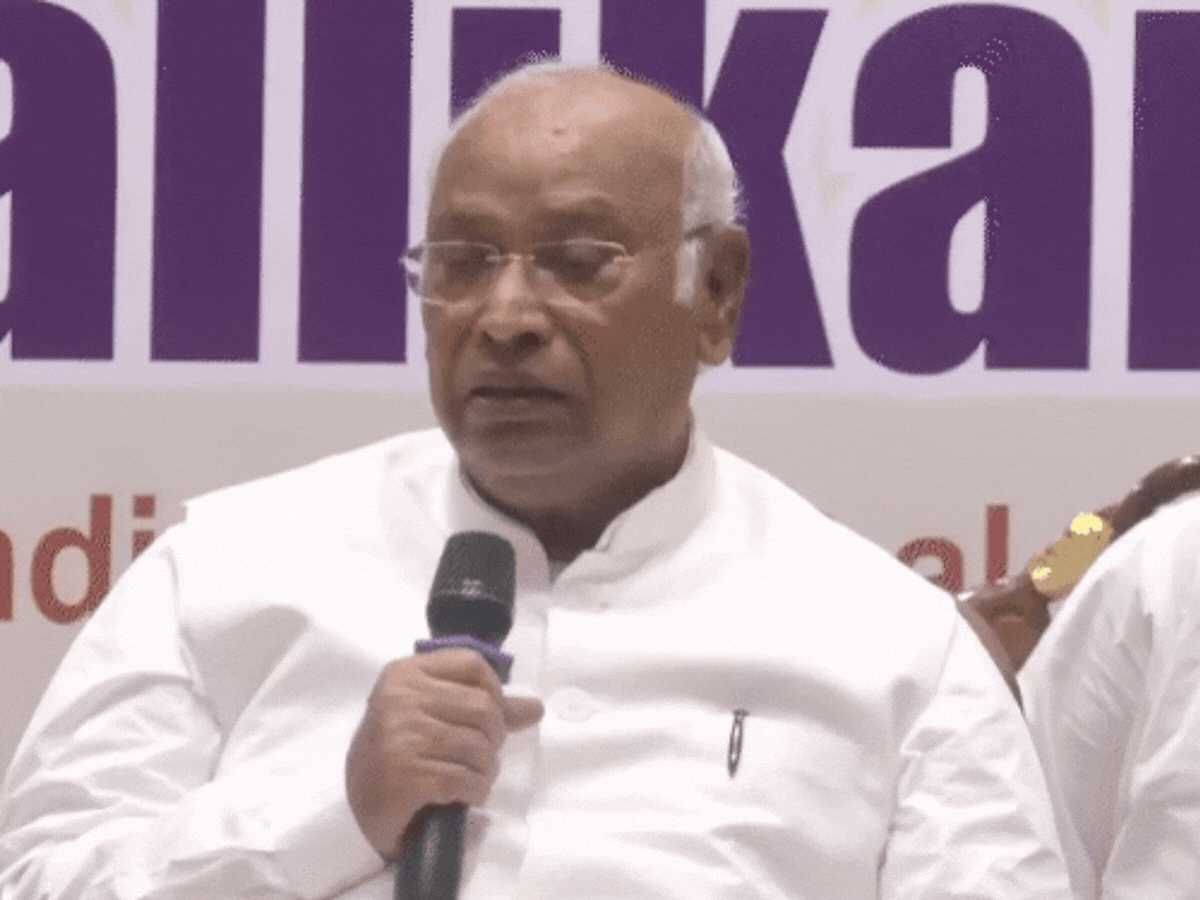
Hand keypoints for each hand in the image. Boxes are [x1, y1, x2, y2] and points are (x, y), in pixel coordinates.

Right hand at [345, 648, 543, 860]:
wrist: (358, 808)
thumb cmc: (399, 754)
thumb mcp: (432, 717)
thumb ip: (483, 707)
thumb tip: (535, 708)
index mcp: (404, 674)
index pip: (473, 665)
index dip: (494, 693)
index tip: (489, 718)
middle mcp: (399, 698)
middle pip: (483, 707)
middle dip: (494, 738)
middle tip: (482, 757)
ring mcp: (400, 736)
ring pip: (479, 747)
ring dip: (486, 770)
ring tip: (473, 777)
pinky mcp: (405, 775)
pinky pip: (466, 779)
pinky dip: (476, 791)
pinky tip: (465, 795)